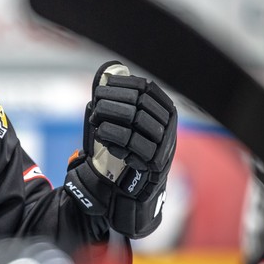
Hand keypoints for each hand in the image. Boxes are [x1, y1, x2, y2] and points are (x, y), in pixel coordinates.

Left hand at [65, 61, 176, 237]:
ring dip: (111, 118)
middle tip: (94, 104)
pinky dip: (115, 139)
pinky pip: (134, 146)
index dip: (123, 84)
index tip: (102, 85)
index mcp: (166, 111)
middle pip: (140, 104)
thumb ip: (123, 102)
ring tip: (95, 119)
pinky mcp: (155, 164)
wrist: (142, 189)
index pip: (147, 88)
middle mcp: (170, 126)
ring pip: (137, 122)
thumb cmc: (133, 150)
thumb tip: (108, 74)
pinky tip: (103, 138)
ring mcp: (165, 145)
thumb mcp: (132, 124)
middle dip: (113, 101)